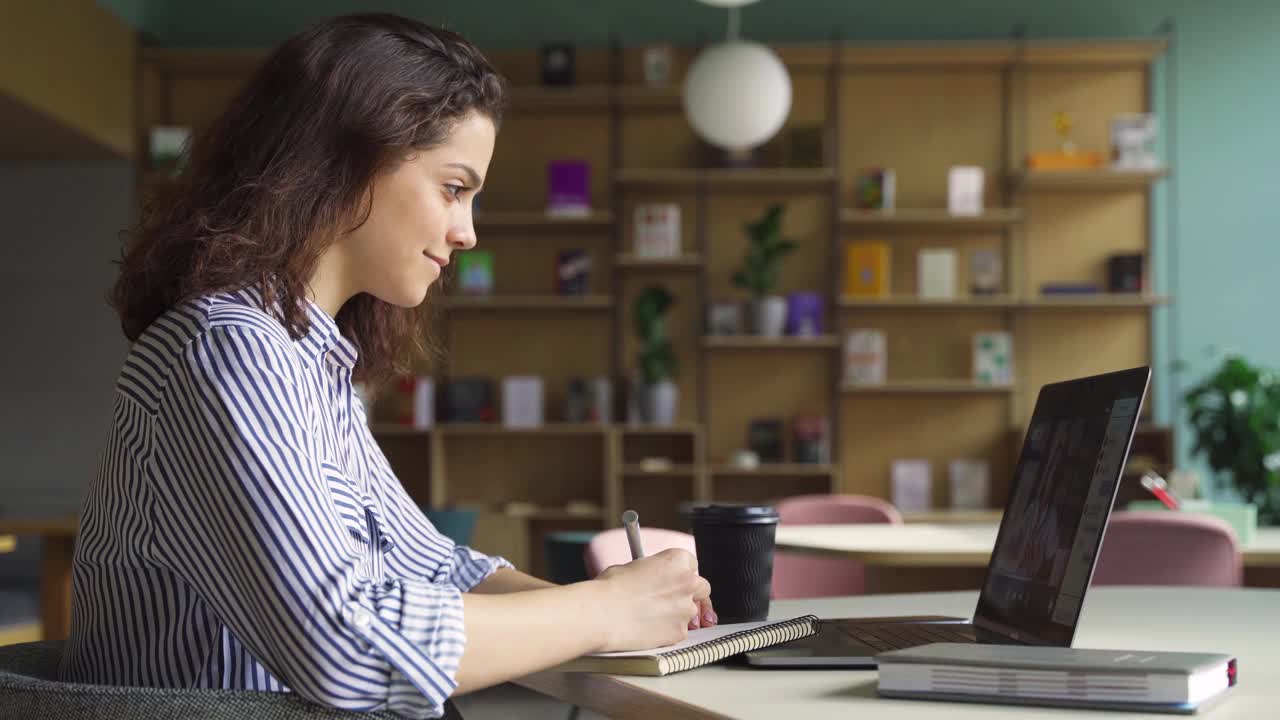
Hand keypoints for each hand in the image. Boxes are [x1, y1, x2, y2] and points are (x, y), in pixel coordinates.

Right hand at [593, 548, 712, 651]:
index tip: (676, 580)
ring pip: (691, 613)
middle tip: (674, 601)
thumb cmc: (610, 589)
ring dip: (678, 615)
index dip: (682, 573)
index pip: (692, 565)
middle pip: (702, 589)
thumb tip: (654, 579)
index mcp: (676, 560)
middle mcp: (687, 583)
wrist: (601, 614)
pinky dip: (668, 632)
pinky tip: (649, 629)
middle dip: (691, 595)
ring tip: (653, 618)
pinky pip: (680, 632)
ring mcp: (685, 609)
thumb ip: (653, 572)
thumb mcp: (632, 567)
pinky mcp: (679, 632)